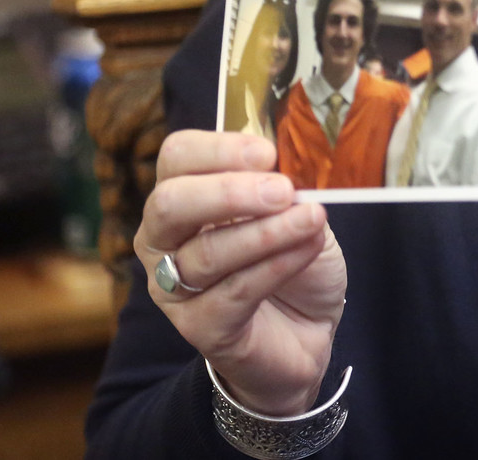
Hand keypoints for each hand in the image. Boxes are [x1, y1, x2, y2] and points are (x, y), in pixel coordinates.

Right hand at [134, 130, 346, 415]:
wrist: (307, 324)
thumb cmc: (292, 254)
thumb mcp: (295, 207)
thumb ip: (285, 185)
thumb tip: (292, 163)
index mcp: (184, 193)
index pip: (178, 157)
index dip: (220, 149)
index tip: (269, 153)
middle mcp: (164, 240)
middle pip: (170, 204)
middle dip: (230, 193)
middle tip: (283, 190)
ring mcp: (174, 287)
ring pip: (207, 253)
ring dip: (267, 233)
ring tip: (313, 219)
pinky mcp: (199, 328)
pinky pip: (234, 292)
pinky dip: (277, 265)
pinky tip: (308, 249)